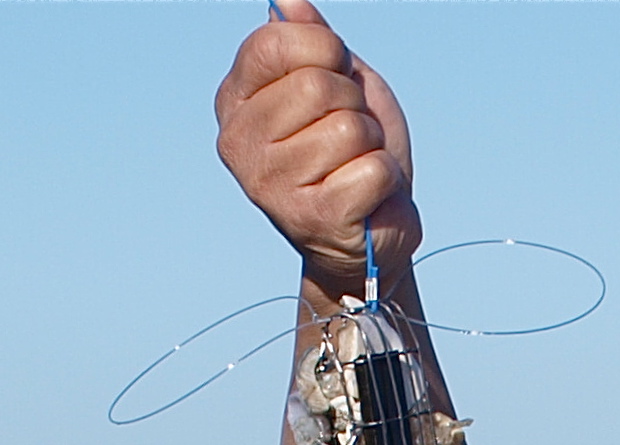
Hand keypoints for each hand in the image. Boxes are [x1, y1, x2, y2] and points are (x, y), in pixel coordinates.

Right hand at [216, 1, 421, 295]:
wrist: (370, 230)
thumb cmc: (349, 151)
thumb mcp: (332, 81)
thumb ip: (308, 40)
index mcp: (234, 101)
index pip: (276, 42)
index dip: (325, 51)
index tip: (335, 75)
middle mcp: (238, 144)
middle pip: (317, 86)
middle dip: (353, 104)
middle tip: (350, 134)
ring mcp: (270, 186)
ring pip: (348, 130)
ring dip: (370, 144)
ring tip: (355, 165)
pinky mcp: (312, 219)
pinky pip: (372, 169)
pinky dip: (385, 178)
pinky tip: (365, 195)